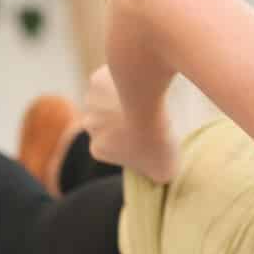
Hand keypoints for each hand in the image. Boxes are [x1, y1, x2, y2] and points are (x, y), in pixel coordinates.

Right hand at [82, 65, 178, 182]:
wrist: (147, 102)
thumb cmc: (156, 139)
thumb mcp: (164, 170)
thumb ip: (158, 175)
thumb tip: (162, 176)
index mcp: (98, 149)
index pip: (114, 147)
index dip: (135, 142)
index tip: (152, 136)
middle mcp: (89, 126)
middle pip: (109, 122)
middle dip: (126, 119)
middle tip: (153, 116)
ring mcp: (90, 102)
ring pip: (108, 99)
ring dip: (124, 97)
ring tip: (150, 98)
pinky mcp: (97, 79)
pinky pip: (113, 77)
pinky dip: (127, 77)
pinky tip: (144, 80)